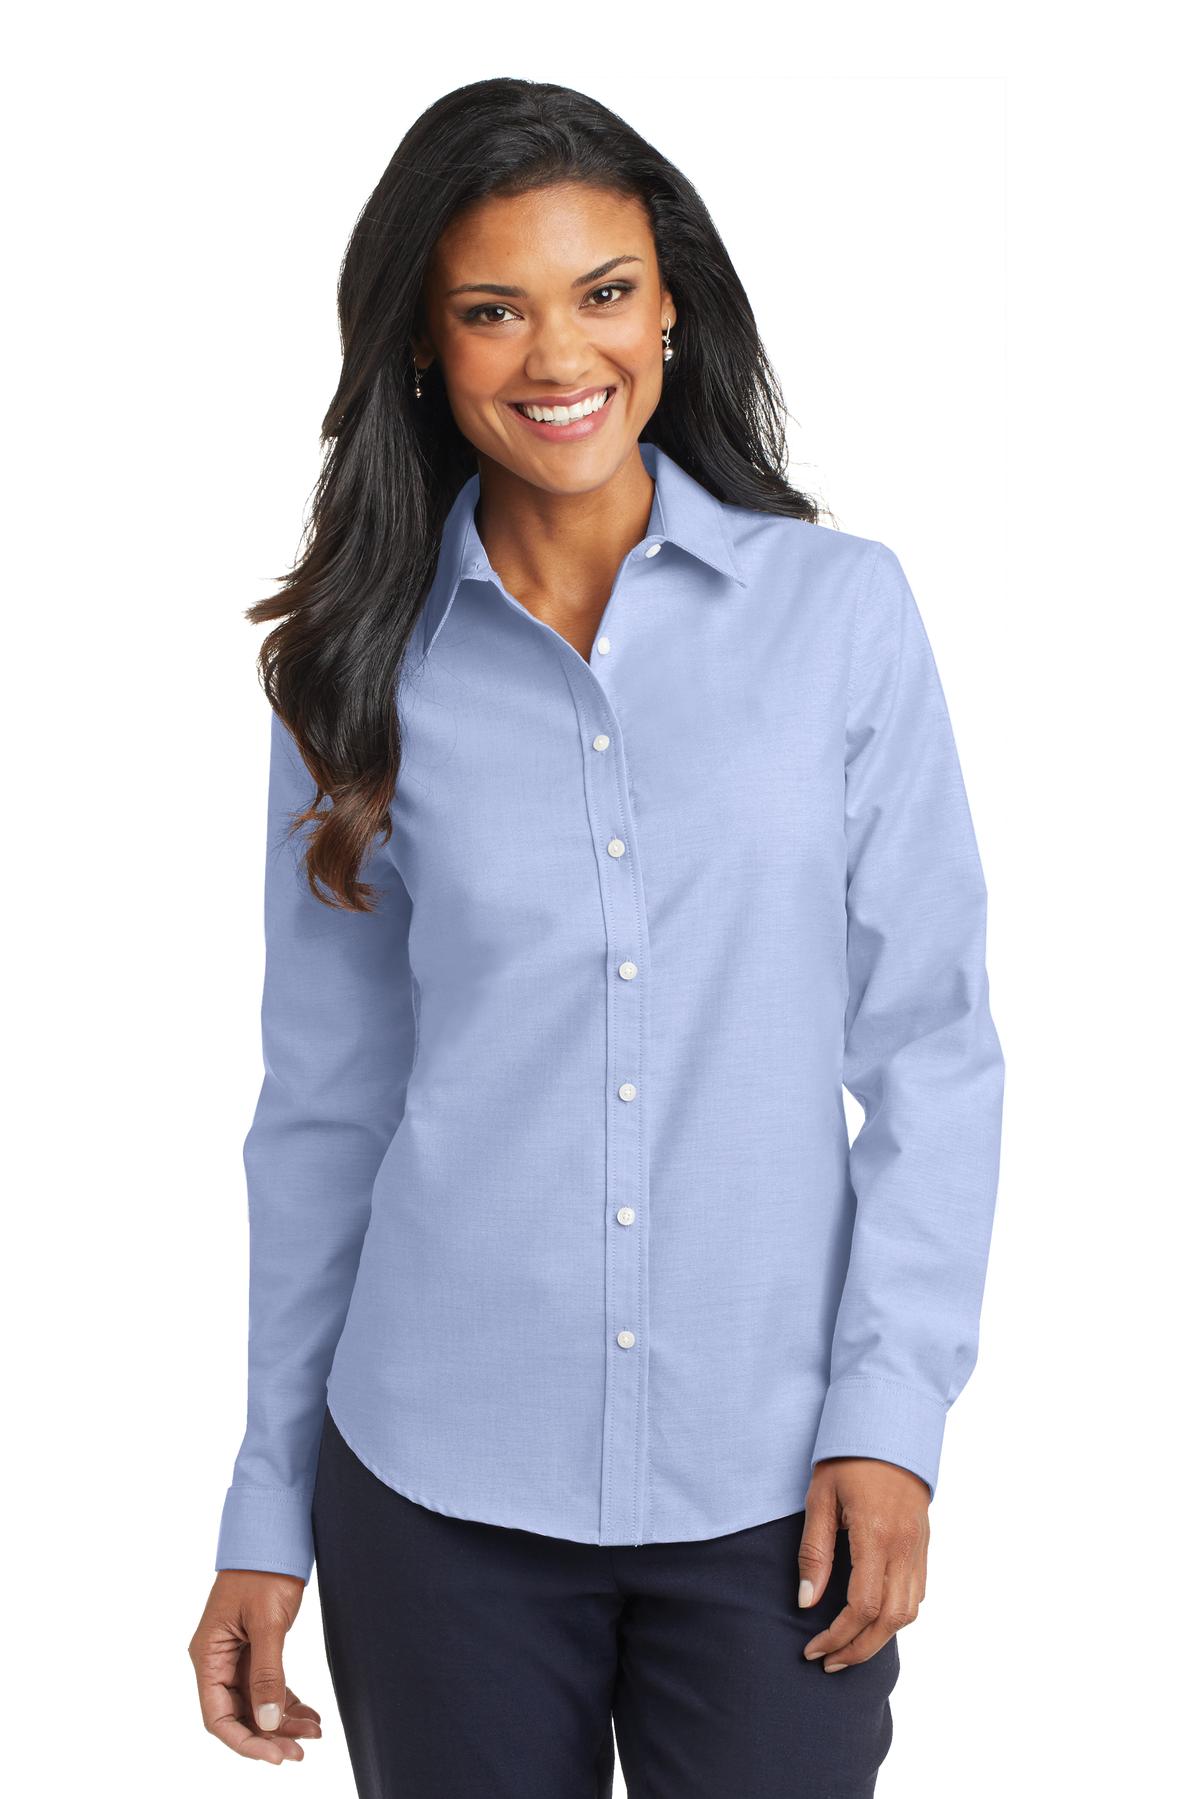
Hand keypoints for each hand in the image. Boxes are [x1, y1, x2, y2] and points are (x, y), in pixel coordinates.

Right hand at [189, 1569, 321, 1761]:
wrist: (275, 1532)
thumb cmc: (263, 1570)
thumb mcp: (267, 1623)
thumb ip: (267, 1674)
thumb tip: (268, 1722)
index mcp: (208, 1655)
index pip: (217, 1716)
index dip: (245, 1741)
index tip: (275, 1755)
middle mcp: (217, 1660)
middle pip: (238, 1714)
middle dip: (269, 1735)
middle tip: (301, 1750)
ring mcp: (236, 1655)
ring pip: (256, 1703)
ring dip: (282, 1721)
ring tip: (313, 1732)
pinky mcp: (256, 1648)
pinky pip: (268, 1685)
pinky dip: (287, 1702)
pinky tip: (309, 1714)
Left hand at [796, 1456, 929, 1670]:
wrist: (888, 1425)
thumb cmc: (847, 1458)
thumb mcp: (820, 1498)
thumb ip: (815, 1552)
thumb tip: (806, 1601)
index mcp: (876, 1535)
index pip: (862, 1606)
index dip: (837, 1635)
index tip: (813, 1648)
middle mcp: (904, 1546)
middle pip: (890, 1620)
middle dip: (859, 1649)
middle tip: (828, 1662)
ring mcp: (919, 1546)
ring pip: (909, 1612)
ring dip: (880, 1638)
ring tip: (848, 1649)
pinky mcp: (924, 1544)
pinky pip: (918, 1592)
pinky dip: (898, 1616)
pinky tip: (874, 1620)